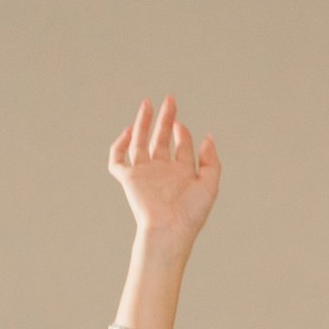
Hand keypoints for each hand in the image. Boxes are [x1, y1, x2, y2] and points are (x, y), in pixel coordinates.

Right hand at [109, 95, 220, 244]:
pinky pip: (117, 160)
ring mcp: (144, 173)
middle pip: (161, 138)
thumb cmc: (190, 214)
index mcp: (182, 172)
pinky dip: (119, 145)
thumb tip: (207, 137)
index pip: (181, 145)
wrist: (169, 230)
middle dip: (165, 118)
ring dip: (143, 122)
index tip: (182, 124)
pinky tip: (129, 132)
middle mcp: (162, 170)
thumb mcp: (209, 185)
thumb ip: (211, 161)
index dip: (182, 132)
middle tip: (169, 99)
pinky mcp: (128, 179)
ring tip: (148, 103)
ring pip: (140, 142)